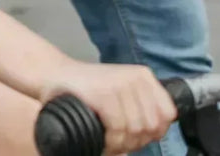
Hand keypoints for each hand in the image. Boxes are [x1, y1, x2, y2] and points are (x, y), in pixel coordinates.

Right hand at [41, 61, 176, 155]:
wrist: (52, 75)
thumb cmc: (85, 89)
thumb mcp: (119, 91)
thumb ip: (139, 107)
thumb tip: (157, 134)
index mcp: (143, 77)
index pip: (167, 114)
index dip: (154, 133)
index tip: (136, 137)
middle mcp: (135, 78)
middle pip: (151, 126)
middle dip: (135, 141)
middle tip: (117, 143)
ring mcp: (120, 85)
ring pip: (135, 130)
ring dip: (121, 144)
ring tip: (108, 143)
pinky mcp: (104, 95)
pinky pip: (118, 129)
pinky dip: (110, 142)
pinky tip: (101, 140)